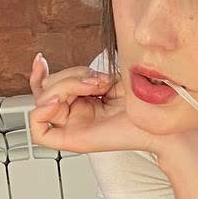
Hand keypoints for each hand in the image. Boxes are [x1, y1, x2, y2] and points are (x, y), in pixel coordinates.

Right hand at [26, 54, 197, 156]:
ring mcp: (72, 127)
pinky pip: (39, 131)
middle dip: (69, 77)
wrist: (158, 120)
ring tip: (96, 88)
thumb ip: (83, 73)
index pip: (47, 87)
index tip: (41, 58)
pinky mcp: (72, 140)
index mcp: (81, 100)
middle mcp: (74, 113)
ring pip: (43, 102)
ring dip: (66, 87)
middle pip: (46, 89)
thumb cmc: (140, 102)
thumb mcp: (108, 77)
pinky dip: (41, 112)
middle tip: (99, 81)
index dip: (39, 73)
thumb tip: (55, 62)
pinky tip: (57, 103)